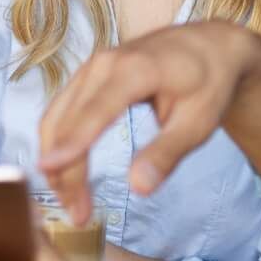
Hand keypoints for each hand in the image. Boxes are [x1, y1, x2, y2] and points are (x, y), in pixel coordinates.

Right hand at [37, 20, 260, 225]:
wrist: (210, 46)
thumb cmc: (209, 82)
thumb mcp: (198, 122)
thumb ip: (167, 154)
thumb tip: (139, 188)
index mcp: (134, 70)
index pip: (94, 112)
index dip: (71, 143)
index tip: (50, 171)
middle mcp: (104, 63)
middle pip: (68, 120)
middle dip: (64, 169)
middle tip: (76, 214)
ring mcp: (92, 67)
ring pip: (57, 116)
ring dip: (56, 159)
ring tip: (70, 201)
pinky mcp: (88, 76)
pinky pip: (63, 110)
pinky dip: (59, 143)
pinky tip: (66, 172)